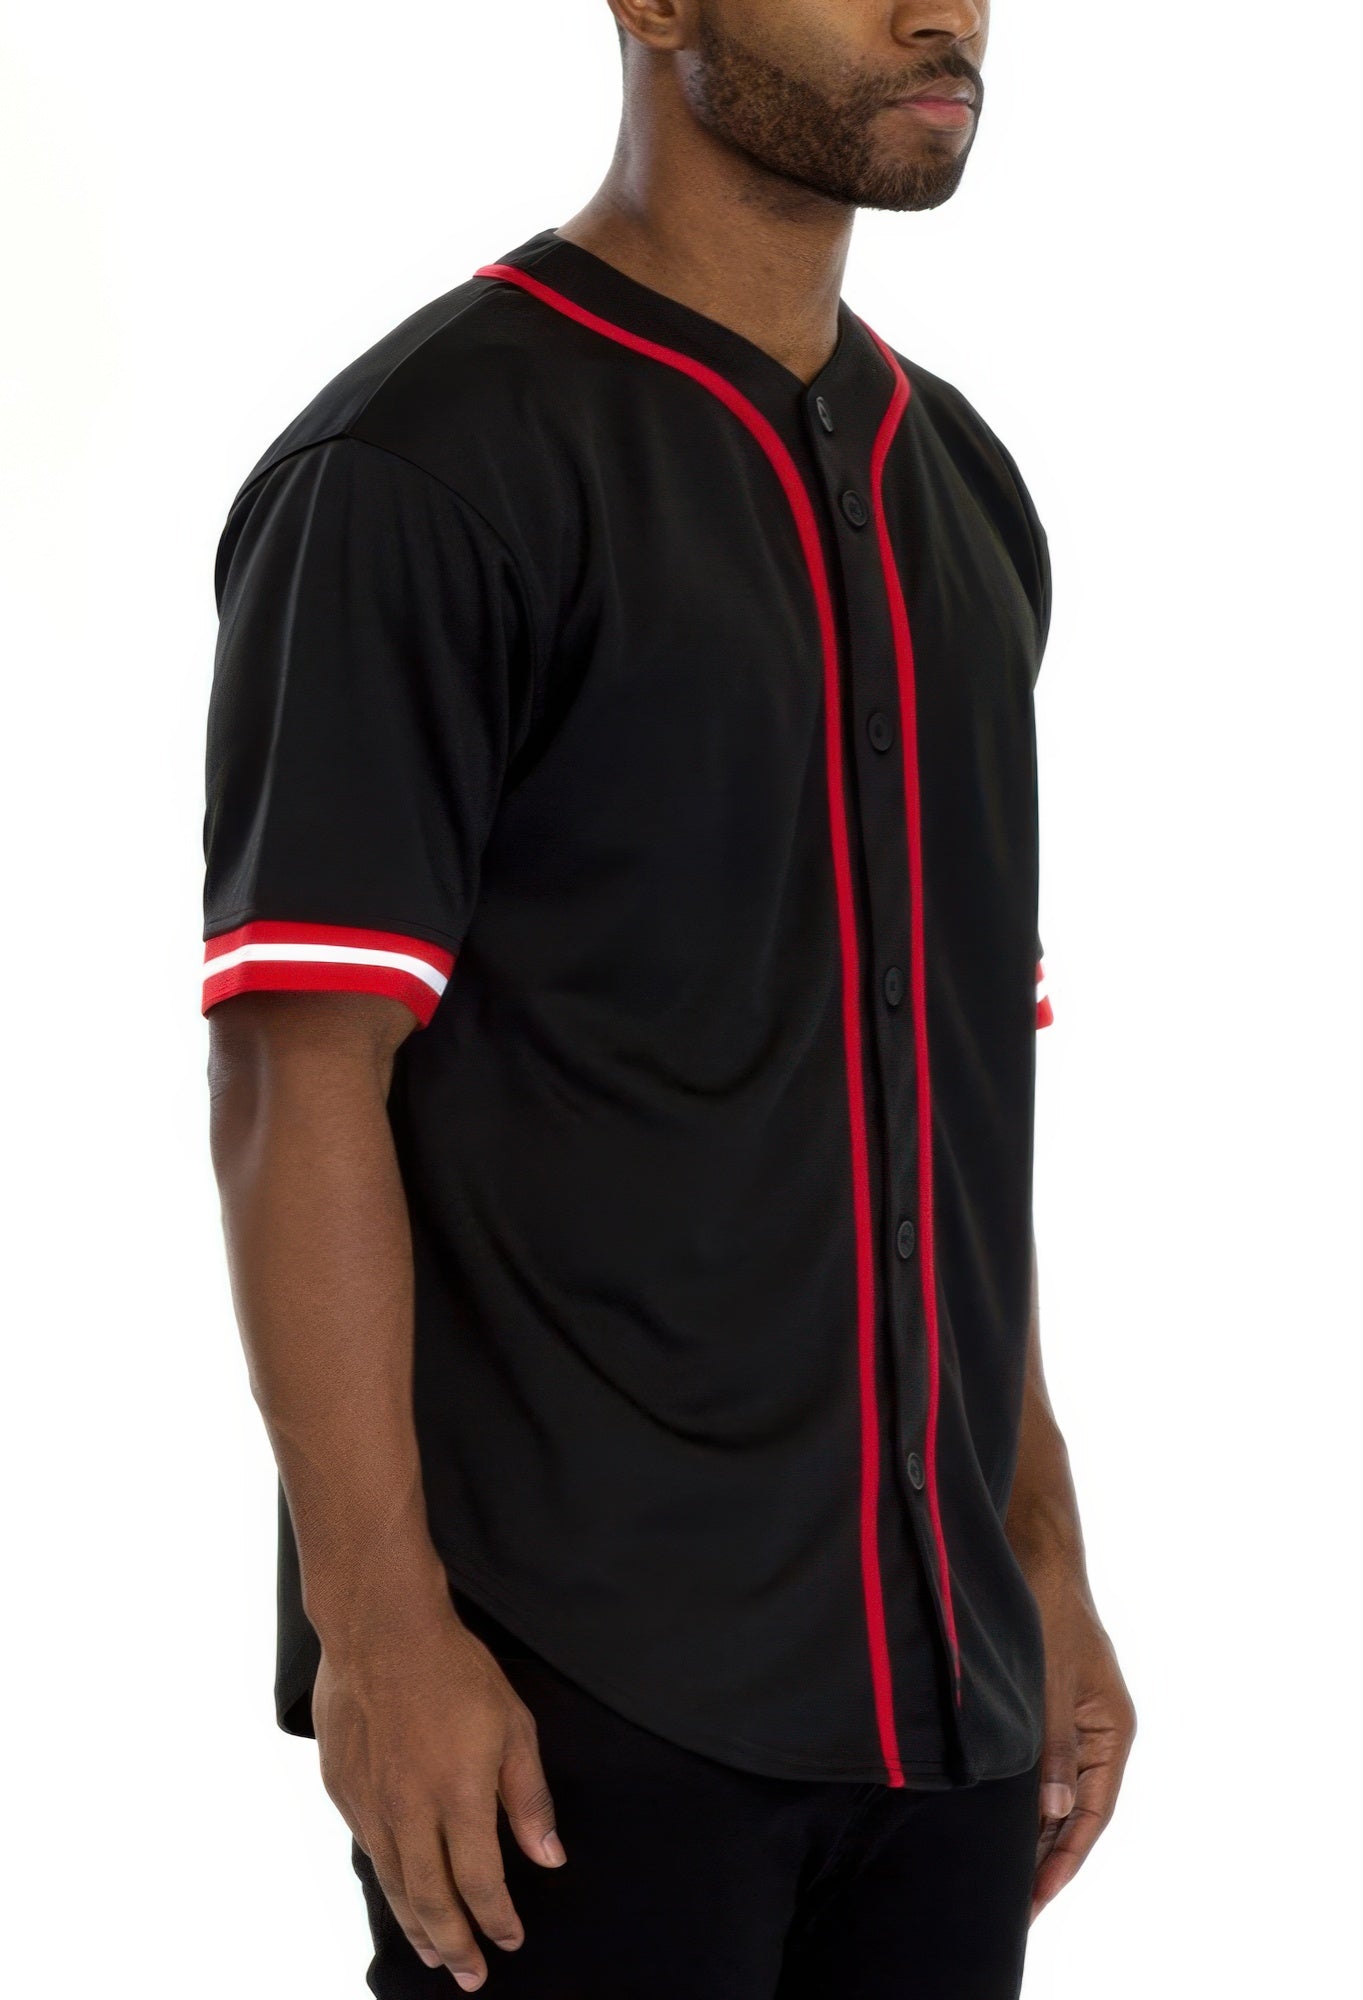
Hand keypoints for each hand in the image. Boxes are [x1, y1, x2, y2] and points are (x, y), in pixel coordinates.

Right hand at [312, 1606, 565, 1989]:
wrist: (380, 1630)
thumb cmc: (454, 1670)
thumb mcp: (513, 1726)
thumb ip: (528, 1798)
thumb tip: (548, 1857)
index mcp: (459, 1798)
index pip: (480, 1884)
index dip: (497, 1920)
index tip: (511, 1940)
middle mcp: (410, 1812)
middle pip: (433, 1901)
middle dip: (455, 1945)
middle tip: (470, 1977)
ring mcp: (371, 1804)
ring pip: (395, 1884)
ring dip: (417, 1925)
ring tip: (434, 1952)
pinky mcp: (343, 1789)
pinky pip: (369, 1849)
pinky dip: (388, 1880)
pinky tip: (399, 1889)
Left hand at [1026, 1563, 1135, 1924]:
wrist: (1034, 1550)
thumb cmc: (1047, 1607)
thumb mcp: (1050, 1679)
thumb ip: (1053, 1746)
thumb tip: (1053, 1812)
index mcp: (1112, 1729)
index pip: (1093, 1813)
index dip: (1066, 1859)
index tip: (1038, 1899)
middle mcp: (1097, 1731)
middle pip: (1076, 1812)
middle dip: (1047, 1858)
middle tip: (1014, 1906)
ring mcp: (1072, 1719)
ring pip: (1055, 1793)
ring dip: (1032, 1832)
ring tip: (1002, 1880)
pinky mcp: (1046, 1706)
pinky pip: (1038, 1767)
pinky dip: (1020, 1798)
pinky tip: (994, 1821)